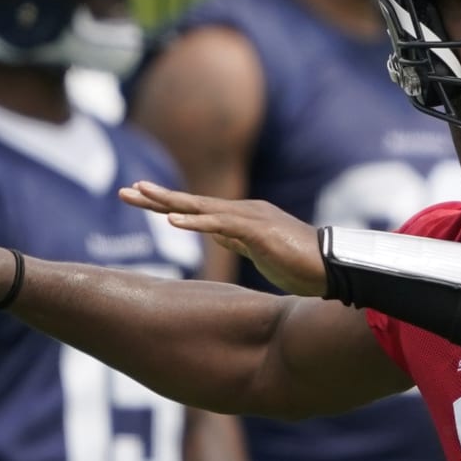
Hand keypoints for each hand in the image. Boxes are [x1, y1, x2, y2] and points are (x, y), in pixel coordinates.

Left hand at [122, 181, 324, 297]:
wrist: (334, 269)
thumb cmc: (302, 265)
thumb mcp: (260, 253)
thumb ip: (239, 241)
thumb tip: (217, 237)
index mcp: (242, 219)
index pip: (197, 210)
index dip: (167, 204)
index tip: (139, 199)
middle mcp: (243, 213)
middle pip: (192, 202)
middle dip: (157, 197)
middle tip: (125, 191)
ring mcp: (251, 220)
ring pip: (201, 207)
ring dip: (169, 202)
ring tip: (140, 195)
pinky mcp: (259, 231)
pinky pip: (221, 225)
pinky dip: (196, 221)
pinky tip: (172, 220)